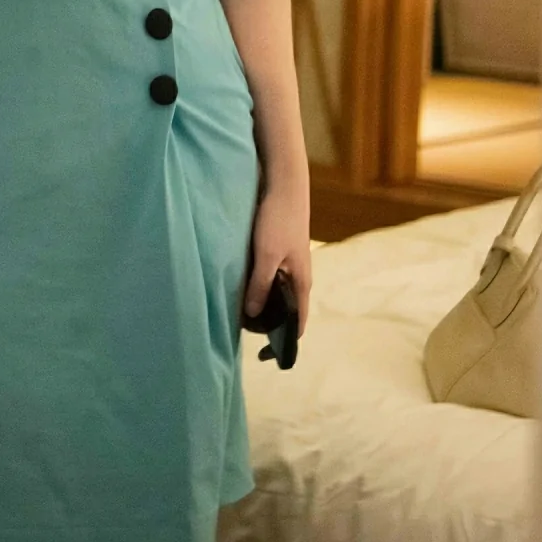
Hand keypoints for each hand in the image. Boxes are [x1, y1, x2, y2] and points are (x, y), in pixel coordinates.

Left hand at [243, 176, 311, 333]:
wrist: (285, 186)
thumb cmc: (278, 220)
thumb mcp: (267, 256)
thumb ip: (261, 286)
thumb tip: (252, 315)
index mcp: (302, 284)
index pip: (297, 325)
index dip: (283, 343)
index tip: (264, 354)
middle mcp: (299, 278)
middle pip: (287, 312)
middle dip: (269, 326)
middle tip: (242, 330)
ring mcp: (291, 266)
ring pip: (278, 296)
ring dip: (263, 306)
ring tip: (239, 312)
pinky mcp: (281, 253)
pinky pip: (272, 280)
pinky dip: (260, 289)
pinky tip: (242, 286)